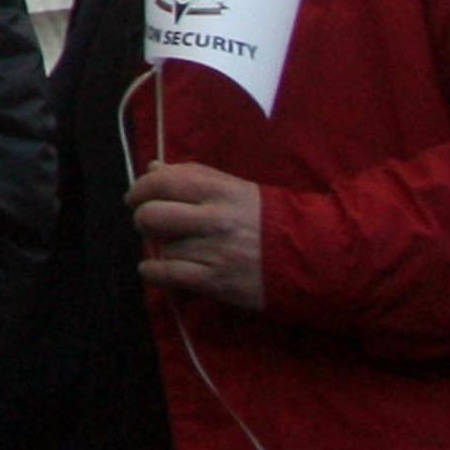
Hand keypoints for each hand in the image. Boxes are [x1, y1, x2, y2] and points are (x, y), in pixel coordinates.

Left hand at [132, 159, 266, 309]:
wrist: (314, 257)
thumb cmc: (268, 219)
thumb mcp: (235, 188)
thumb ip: (193, 176)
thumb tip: (153, 168)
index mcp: (218, 189)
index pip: (162, 182)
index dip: (140, 189)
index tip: (135, 197)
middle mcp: (214, 218)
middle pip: (152, 215)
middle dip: (143, 219)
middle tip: (149, 223)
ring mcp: (216, 251)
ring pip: (164, 247)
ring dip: (163, 248)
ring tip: (176, 248)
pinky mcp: (218, 281)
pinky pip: (169, 275)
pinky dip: (153, 272)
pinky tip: (154, 269)